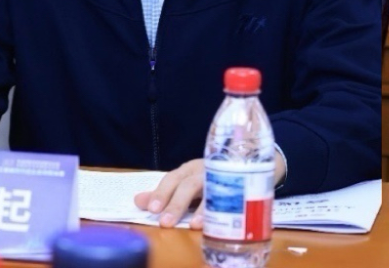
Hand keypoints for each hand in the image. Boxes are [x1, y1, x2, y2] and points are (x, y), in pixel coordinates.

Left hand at [134, 153, 286, 228]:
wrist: (250, 162)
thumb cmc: (211, 176)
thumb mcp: (187, 183)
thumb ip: (165, 193)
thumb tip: (138, 200)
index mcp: (190, 169)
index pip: (173, 178)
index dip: (162, 192)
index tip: (152, 208)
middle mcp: (205, 170)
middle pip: (189, 184)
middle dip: (176, 203)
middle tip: (165, 222)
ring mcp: (224, 176)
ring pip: (210, 189)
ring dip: (201, 209)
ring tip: (192, 225)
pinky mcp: (241, 184)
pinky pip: (232, 196)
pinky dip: (224, 209)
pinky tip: (218, 221)